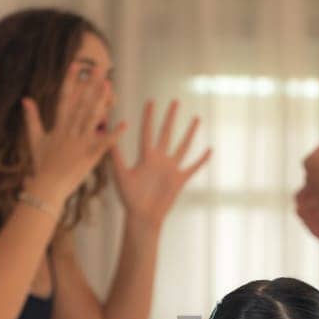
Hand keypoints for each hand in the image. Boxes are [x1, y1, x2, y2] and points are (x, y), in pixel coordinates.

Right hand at [23, 77, 124, 200]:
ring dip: (101, 101)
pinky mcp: (89, 156)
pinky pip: (103, 144)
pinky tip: (124, 124)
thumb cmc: (41, 165)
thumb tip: (26, 99)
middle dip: (90, 85)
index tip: (75, 66)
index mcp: (58, 126)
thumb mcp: (35, 139)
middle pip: (81, 104)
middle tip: (100, 69)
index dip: (70, 81)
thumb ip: (32, 118)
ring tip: (110, 86)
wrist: (46, 187)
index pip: (65, 98)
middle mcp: (69, 131)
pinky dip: (114, 135)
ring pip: (92, 118)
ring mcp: (79, 143)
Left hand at [111, 99, 211, 229]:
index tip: (151, 101)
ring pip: (183, 146)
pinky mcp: (179, 180)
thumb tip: (108, 135)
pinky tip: (210, 149)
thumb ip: (115, 154)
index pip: (148, 131)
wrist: (143, 217)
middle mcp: (159, 159)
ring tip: (196, 119)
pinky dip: (202, 160)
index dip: (149, 117)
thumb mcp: (120, 174)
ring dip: (190, 133)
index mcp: (145, 157)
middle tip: (175, 101)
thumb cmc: (129, 198)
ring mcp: (171, 169)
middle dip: (170, 117)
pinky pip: (193, 167)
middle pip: (166, 133)